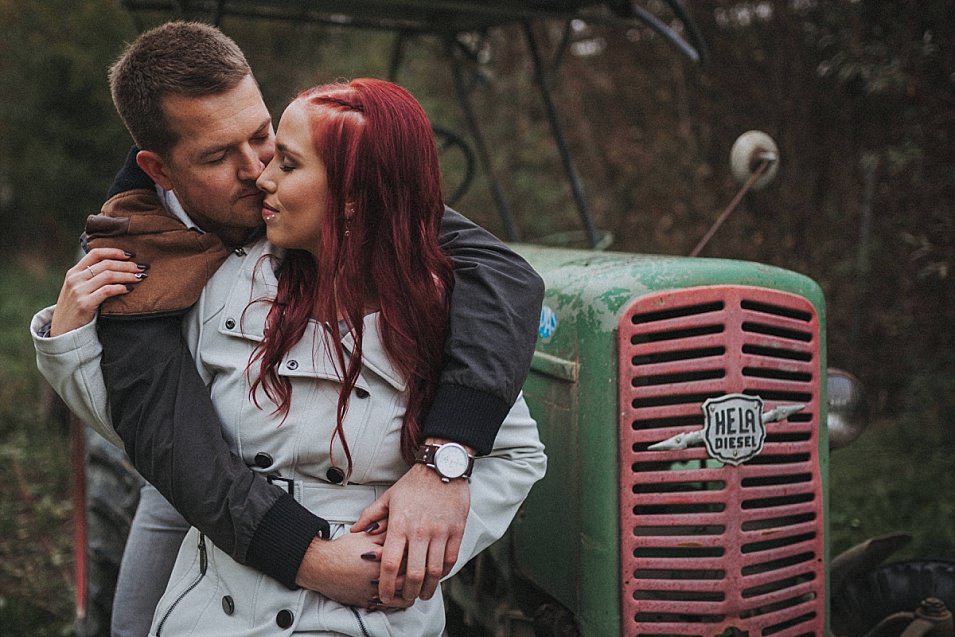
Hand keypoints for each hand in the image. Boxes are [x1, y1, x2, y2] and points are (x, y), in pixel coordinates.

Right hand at [50, 248, 145, 335]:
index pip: (95, 253)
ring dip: (127, 275)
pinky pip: (107, 290)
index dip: (114, 252)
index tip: (131, 255)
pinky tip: (129, 289)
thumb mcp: (77, 288)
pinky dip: (120, 288)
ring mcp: (79, 291)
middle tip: (142, 267)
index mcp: (73, 272)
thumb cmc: (75, 308)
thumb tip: (117, 267)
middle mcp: (75, 279)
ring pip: (108, 276)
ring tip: (139, 277)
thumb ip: (90, 277)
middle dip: (127, 265)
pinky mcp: (85, 303)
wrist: (62, 330)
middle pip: (106, 264)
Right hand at [295, 531, 411, 609]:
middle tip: (423, 570)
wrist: (321, 565)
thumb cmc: (343, 549)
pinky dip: (397, 602)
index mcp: (382, 559)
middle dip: (417, 575)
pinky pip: (387, 606)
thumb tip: (403, 529)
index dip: (417, 556)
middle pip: (408, 579)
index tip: (421, 553)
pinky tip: (401, 595)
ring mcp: (373, 593)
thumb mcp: (366, 535)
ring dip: (411, 592)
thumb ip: (387, 532)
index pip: (409, 560)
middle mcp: (380, 578)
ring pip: (402, 598)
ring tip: (415, 586)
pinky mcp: (366, 603)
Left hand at [351, 461, 469, 603]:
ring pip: (434, 571)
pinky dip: (444, 572)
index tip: (383, 596)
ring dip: (427, 588)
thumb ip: (371, 515)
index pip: (389, 563)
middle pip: (413, 573)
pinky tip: (438, 576)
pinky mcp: (457, 530)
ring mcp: (440, 532)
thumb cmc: (414, 483)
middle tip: (405, 599)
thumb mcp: (389, 496)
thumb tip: (354, 530)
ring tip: (422, 594)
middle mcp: (420, 531)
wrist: (443, 467)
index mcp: (400, 525)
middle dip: (407, 593)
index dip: (385, 585)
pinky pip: (450, 559)